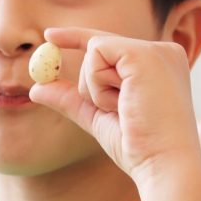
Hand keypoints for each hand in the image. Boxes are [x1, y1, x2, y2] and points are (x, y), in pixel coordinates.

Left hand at [28, 27, 200, 200]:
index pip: (112, 44)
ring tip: (125, 110)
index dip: (77, 36)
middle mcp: (163, 51)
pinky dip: (97, 84)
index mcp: (161, 64)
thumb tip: (36, 88)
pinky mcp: (144, 53)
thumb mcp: (98, 116)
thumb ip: (70, 99)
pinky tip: (122, 103)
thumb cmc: (139, 146)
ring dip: (95, 88)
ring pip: (93, 50)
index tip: (49, 36)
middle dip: (90, 83)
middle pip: (98, 46)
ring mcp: (156, 50)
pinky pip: (96, 53)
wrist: (163, 165)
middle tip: (118, 111)